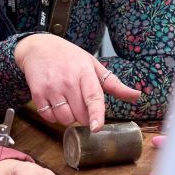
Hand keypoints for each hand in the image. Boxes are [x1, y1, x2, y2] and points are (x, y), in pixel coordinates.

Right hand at [13, 34, 141, 130]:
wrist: (39, 47)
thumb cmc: (69, 57)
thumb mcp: (93, 65)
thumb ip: (115, 84)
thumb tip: (137, 95)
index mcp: (85, 73)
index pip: (93, 97)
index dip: (95, 114)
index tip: (96, 127)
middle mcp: (68, 81)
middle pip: (80, 114)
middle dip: (85, 116)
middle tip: (81, 103)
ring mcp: (51, 88)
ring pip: (65, 119)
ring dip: (69, 118)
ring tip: (68, 103)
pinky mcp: (38, 94)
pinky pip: (49, 117)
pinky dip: (54, 116)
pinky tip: (56, 104)